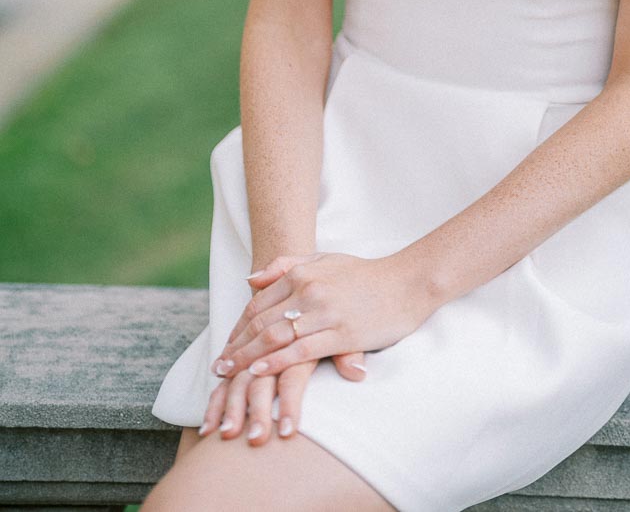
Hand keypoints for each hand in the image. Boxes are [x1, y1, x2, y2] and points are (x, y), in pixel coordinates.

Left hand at [210, 250, 431, 379]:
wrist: (406, 282)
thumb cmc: (365, 274)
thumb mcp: (325, 259)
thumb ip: (287, 265)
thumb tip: (250, 280)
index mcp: (302, 273)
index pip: (258, 303)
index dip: (238, 327)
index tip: (225, 346)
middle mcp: (309, 290)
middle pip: (261, 322)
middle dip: (236, 347)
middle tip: (218, 367)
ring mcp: (325, 312)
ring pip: (276, 337)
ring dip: (248, 358)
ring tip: (229, 375)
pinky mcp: (342, 333)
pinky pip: (301, 350)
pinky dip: (277, 362)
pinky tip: (260, 373)